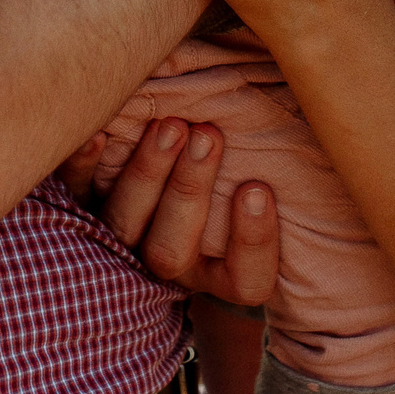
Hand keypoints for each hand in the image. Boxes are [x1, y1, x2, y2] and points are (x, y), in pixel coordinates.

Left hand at [77, 116, 277, 305]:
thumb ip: (286, 159)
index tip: (258, 189)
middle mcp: (171, 263)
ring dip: (149, 173)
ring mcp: (123, 238)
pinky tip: (98, 130)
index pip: (243, 282)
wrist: (173, 160)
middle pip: (173, 253)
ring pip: (126, 224)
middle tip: (207, 135)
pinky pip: (74, 193)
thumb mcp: (272, 165)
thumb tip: (320, 111)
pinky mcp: (82, 205)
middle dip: (189, 192)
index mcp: (224, 273)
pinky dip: (83, 163)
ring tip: (171, 125)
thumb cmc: (241, 160)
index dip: (251, 243)